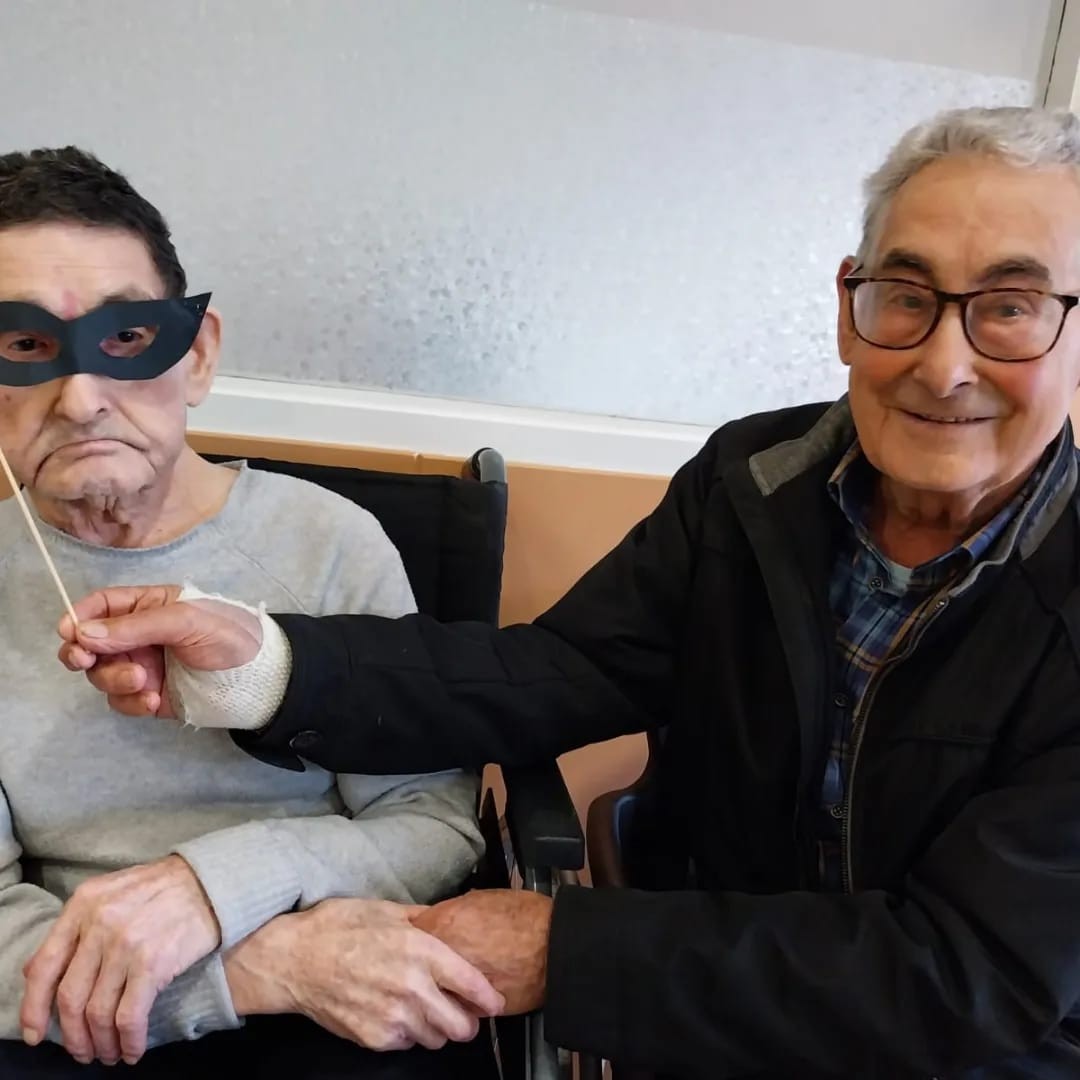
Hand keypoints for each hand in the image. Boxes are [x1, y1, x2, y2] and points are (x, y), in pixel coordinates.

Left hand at [21, 855, 220, 1065]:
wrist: (212, 881)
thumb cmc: (162, 889)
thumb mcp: (110, 894)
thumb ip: (77, 928)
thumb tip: (38, 972)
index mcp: (83, 904)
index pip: (44, 966)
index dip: (34, 1008)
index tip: (36, 1034)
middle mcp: (99, 923)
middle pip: (70, 997)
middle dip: (73, 1035)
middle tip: (83, 1051)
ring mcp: (125, 943)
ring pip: (97, 1012)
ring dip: (101, 1043)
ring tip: (110, 1053)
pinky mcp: (153, 962)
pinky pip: (129, 1016)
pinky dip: (128, 1041)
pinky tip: (133, 1049)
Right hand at [56, 585, 261, 717]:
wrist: (259, 679)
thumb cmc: (230, 636)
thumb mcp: (186, 621)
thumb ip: (135, 627)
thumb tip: (83, 632)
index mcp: (150, 606)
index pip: (102, 606)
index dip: (80, 617)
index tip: (69, 633)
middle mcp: (141, 636)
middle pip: (91, 644)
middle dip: (84, 654)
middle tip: (85, 661)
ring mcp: (144, 666)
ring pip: (102, 675)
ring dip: (114, 680)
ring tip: (144, 682)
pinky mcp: (150, 696)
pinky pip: (122, 701)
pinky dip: (132, 703)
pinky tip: (154, 701)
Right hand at [224, 898, 504, 1050]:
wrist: (293, 959)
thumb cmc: (339, 926)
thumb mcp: (387, 910)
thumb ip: (423, 920)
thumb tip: (448, 921)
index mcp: (421, 950)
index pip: (471, 984)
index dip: (489, 997)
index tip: (495, 1002)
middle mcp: (412, 987)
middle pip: (461, 1025)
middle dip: (467, 1021)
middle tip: (463, 1013)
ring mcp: (393, 1017)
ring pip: (436, 1039)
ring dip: (437, 1029)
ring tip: (427, 1012)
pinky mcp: (374, 1038)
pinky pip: (406, 1044)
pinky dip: (408, 1034)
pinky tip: (397, 1015)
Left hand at [411, 889, 551, 1014]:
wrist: (556, 947)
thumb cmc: (524, 916)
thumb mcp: (482, 899)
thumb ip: (453, 911)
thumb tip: (441, 919)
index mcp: (443, 924)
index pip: (407, 933)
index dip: (410, 935)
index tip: (413, 938)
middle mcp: (443, 958)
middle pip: (414, 967)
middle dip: (417, 966)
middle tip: (422, 964)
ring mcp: (456, 986)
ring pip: (431, 993)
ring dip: (434, 990)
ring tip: (441, 985)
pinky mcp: (473, 1009)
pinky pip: (455, 1008)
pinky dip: (456, 1005)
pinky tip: (463, 997)